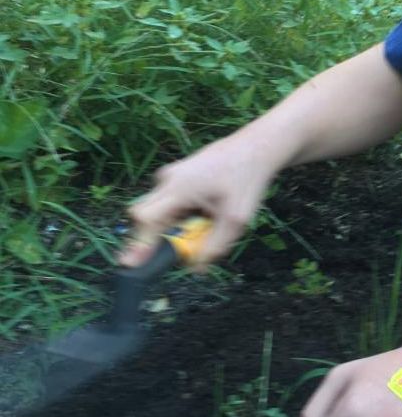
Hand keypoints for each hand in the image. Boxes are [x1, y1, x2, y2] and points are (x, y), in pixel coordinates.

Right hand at [118, 134, 277, 270]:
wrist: (256, 147)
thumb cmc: (247, 179)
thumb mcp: (236, 219)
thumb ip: (215, 246)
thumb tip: (196, 268)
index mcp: (179, 188)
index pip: (147, 218)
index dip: (139, 242)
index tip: (130, 262)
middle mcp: (168, 179)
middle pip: (145, 215)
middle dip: (156, 234)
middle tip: (179, 244)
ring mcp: (170, 174)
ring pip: (158, 208)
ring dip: (172, 223)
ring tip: (205, 219)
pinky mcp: (176, 174)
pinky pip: (167, 200)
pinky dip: (179, 212)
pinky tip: (205, 208)